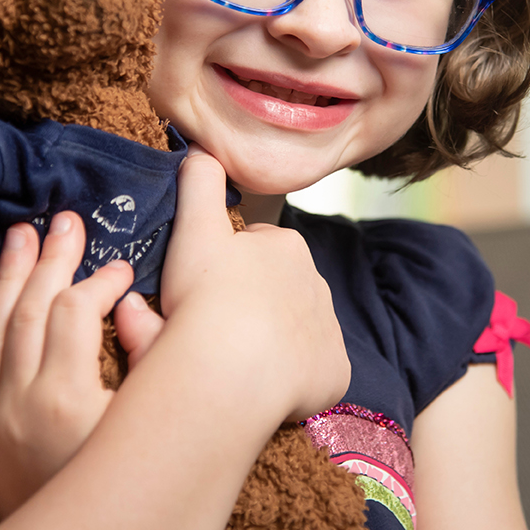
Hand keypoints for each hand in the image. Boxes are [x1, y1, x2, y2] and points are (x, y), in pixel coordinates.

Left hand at [0, 215, 163, 519]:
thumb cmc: (127, 493)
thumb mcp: (151, 428)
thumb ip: (151, 362)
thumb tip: (135, 307)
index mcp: (67, 399)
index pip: (77, 310)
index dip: (101, 280)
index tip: (123, 269)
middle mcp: (18, 404)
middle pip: (29, 309)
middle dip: (49, 258)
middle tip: (64, 221)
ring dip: (6, 277)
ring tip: (19, 236)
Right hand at [158, 148, 349, 421]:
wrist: (230, 370)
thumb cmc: (206, 295)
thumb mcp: (193, 227)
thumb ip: (198, 180)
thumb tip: (201, 146)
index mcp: (286, 246)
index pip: (255, 250)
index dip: (223, 269)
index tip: (201, 291)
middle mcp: (318, 283)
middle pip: (276, 291)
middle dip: (249, 305)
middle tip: (211, 329)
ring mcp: (330, 331)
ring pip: (293, 331)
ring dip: (267, 340)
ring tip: (232, 359)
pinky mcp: (336, 373)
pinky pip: (312, 372)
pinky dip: (289, 377)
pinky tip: (260, 384)